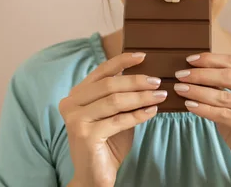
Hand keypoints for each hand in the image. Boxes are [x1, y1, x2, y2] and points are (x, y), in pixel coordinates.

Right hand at [59, 52, 166, 186]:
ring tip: (160, 95)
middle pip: (109, 85)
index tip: (142, 55)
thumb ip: (123, 96)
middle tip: (157, 82)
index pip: (101, 71)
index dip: (122, 61)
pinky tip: (152, 111)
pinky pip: (119, 120)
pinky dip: (138, 115)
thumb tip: (147, 76)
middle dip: (137, 81)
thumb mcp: (115, 114)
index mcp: (76, 95)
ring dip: (141, 97)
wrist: (94, 176)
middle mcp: (71, 104)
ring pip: (115, 101)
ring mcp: (76, 119)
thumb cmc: (108, 143)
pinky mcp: (85, 135)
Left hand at [173, 53, 230, 185]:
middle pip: (229, 76)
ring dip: (198, 91)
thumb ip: (224, 85)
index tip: (189, 60)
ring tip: (180, 89)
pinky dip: (204, 109)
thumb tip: (194, 69)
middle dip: (201, 74)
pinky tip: (189, 105)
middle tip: (180, 75)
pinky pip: (223, 114)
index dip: (211, 59)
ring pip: (224, 96)